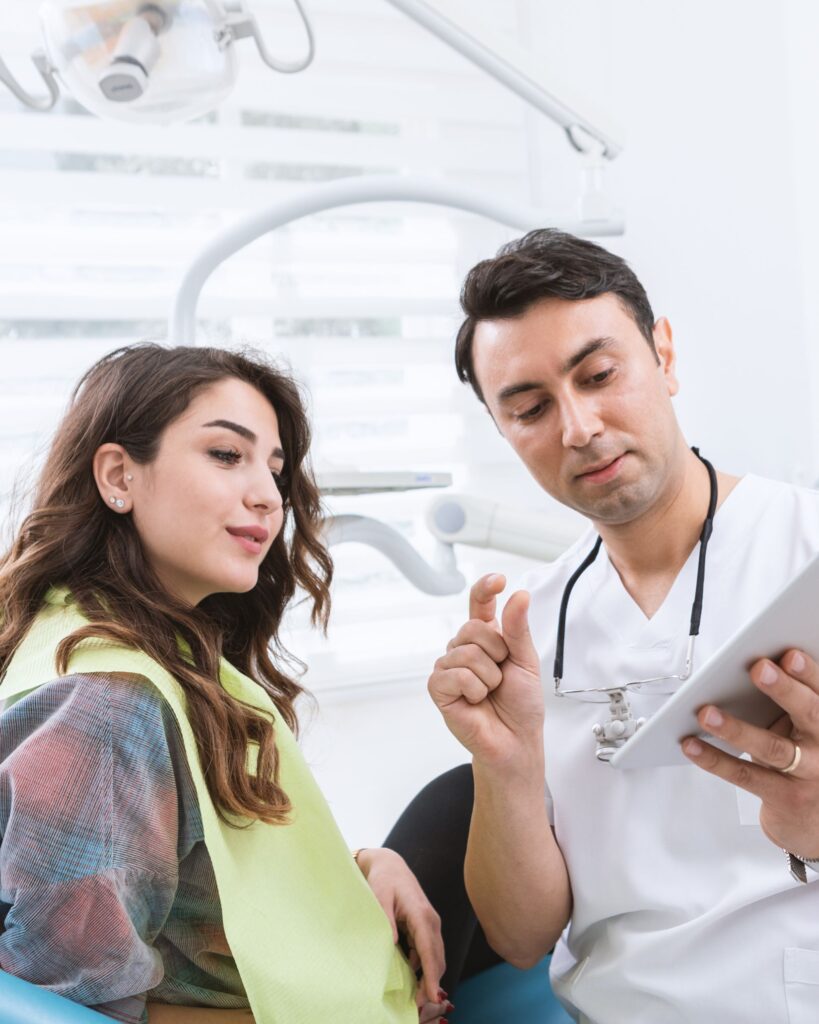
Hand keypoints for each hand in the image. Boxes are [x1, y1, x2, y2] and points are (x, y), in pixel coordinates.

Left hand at [355, 848, 446, 1009]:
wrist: (390, 865)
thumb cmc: (384, 880)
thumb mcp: (379, 896)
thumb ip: (386, 919)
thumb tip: (393, 944)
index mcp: (421, 914)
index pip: (429, 949)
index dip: (431, 975)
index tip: (432, 996)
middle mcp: (430, 921)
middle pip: (436, 958)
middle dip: (431, 983)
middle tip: (419, 1006)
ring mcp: (430, 924)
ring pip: (434, 957)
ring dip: (428, 977)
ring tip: (416, 998)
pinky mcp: (425, 927)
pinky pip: (427, 952)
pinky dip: (423, 967)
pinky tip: (412, 978)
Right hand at [428, 573, 543, 767]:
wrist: (515, 741)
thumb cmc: (521, 704)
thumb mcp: (527, 662)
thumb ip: (519, 629)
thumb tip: (518, 595)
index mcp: (487, 638)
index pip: (479, 604)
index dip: (485, 588)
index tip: (498, 580)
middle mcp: (464, 648)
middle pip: (473, 627)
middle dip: (496, 653)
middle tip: (501, 675)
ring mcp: (448, 667)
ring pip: (466, 652)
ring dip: (488, 677)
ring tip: (489, 692)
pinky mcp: (438, 688)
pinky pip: (455, 674)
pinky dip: (473, 690)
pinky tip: (475, 701)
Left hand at [682, 648, 818, 855]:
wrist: (814, 820)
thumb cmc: (803, 759)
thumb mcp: (802, 728)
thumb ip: (786, 702)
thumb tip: (749, 668)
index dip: (808, 672)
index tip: (789, 654)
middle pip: (808, 714)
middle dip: (783, 689)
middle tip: (758, 668)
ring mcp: (807, 774)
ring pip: (772, 748)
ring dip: (736, 728)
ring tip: (706, 712)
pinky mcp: (785, 798)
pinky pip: (746, 775)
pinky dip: (715, 759)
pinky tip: (692, 745)